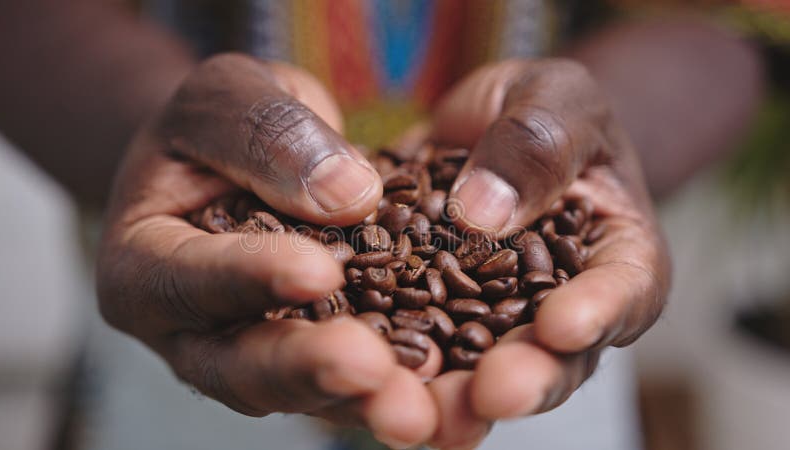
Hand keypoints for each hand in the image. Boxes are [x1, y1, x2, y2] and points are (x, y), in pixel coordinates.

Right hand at [96, 54, 438, 446]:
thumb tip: (349, 195)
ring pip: (300, 395)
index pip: (189, 279)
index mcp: (145, 265)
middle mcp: (191, 332)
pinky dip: (392, 388)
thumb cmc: (218, 126)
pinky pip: (348, 386)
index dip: (250, 277)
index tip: (318, 269)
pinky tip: (442, 386)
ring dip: (358, 401)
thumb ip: (269, 136)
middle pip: (240, 367)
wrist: (235, 161)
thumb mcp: (228, 98)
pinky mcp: (307, 362)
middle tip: (368, 367)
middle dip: (307, 369)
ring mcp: (251, 357)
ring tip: (415, 403)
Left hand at [419, 59, 670, 448]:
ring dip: (448, 394)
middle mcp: (557, 306)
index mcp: (616, 257)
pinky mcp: (429, 311)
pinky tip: (354, 367)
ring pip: (477, 367)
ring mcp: (491, 319)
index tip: (563, 326)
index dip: (597, 313)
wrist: (490, 125)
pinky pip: (409, 337)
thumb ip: (536, 145)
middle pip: (551, 356)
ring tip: (417, 410)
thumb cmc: (546, 110)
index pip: (623, 291)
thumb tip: (482, 213)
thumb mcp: (557, 99)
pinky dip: (385, 357)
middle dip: (522, 378)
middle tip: (491, 393)